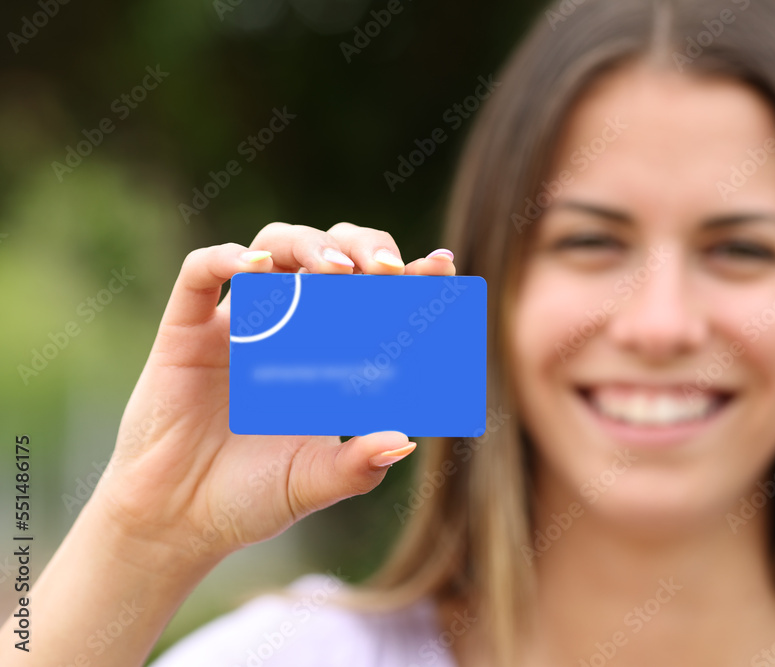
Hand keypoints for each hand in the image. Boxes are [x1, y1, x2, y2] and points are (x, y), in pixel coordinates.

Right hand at [88, 221, 455, 566]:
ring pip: (274, 247)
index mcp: (328, 355)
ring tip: (336, 272)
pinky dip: (226, 259)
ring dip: (308, 247)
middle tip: (387, 271)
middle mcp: (289, 328)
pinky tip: (256, 268)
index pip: (375, 297)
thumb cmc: (250, 498)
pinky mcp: (187, 331)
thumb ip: (357, 466)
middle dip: (363, 248)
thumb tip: (405, 441)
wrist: (176, 522)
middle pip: (330, 253)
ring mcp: (239, 324)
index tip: (442, 268)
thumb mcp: (313, 484)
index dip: (409, 276)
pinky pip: (200, 275)